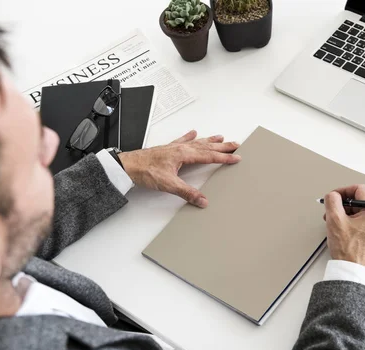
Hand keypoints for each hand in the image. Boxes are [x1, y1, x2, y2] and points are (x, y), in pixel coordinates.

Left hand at [118, 130, 240, 207]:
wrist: (128, 165)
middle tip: (236, 145)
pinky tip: (193, 132)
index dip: (224, 158)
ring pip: (197, 142)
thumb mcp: (168, 184)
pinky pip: (183, 140)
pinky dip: (189, 136)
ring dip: (210, 141)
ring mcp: (174, 147)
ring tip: (221, 138)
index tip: (236, 158)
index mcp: (184, 154)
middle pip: (206, 147)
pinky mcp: (167, 149)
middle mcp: (181, 148)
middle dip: (222, 147)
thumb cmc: (145, 171)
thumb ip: (187, 193)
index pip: (209, 157)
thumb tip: (202, 200)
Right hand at [323, 185, 364, 270]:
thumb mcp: (335, 220)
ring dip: (347, 215)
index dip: (343, 191)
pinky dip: (353, 224)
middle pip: (360, 202)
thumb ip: (332, 201)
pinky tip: (343, 233)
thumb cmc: (348, 250)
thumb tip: (333, 195)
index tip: (333, 197)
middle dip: (343, 205)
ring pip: (362, 214)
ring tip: (335, 225)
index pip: (359, 189)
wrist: (354, 272)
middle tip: (330, 213)